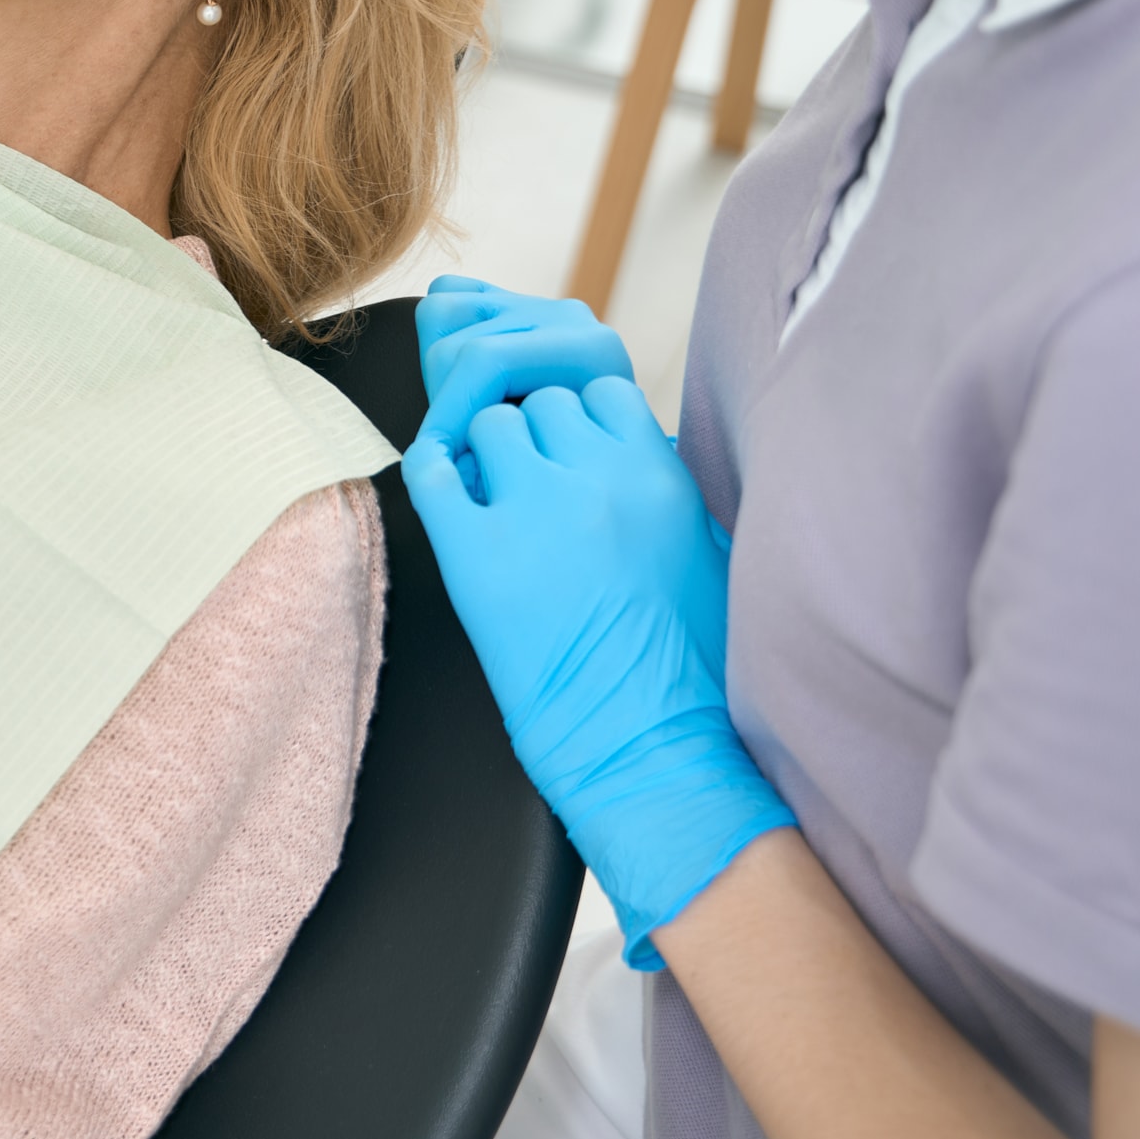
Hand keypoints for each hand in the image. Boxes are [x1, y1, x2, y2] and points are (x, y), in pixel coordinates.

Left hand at [400, 375, 794, 966]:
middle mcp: (597, 478)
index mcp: (659, 474)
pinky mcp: (473, 554)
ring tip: (498, 504)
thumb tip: (640, 447)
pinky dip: (435, 470)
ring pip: (489, 425)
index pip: (601, 391)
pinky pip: (432, 470)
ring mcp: (531, 511)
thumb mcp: (707, 553)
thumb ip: (671, 488)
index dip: (581, 422)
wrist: (649, 747)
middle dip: (535, 438)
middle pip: (543, 402)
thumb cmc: (691, 667)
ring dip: (487, 455)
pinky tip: (450, 496)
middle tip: (533, 490)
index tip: (575, 459)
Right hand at [414, 276, 636, 467]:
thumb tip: (449, 463)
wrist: (617, 453)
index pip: (486, 359)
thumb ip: (506, 457)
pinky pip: (448, 292)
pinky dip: (438, 331)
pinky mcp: (512, 302)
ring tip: (463, 413)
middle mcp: (566, 317)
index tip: (436, 455)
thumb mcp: (560, 471)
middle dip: (444, 402)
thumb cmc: (588, 472)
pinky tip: (458, 379)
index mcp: (589, 350)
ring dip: (438, 373)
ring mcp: (537, 305)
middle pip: (457, 342)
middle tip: (458, 446)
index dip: (449, 411)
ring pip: (442, 311)